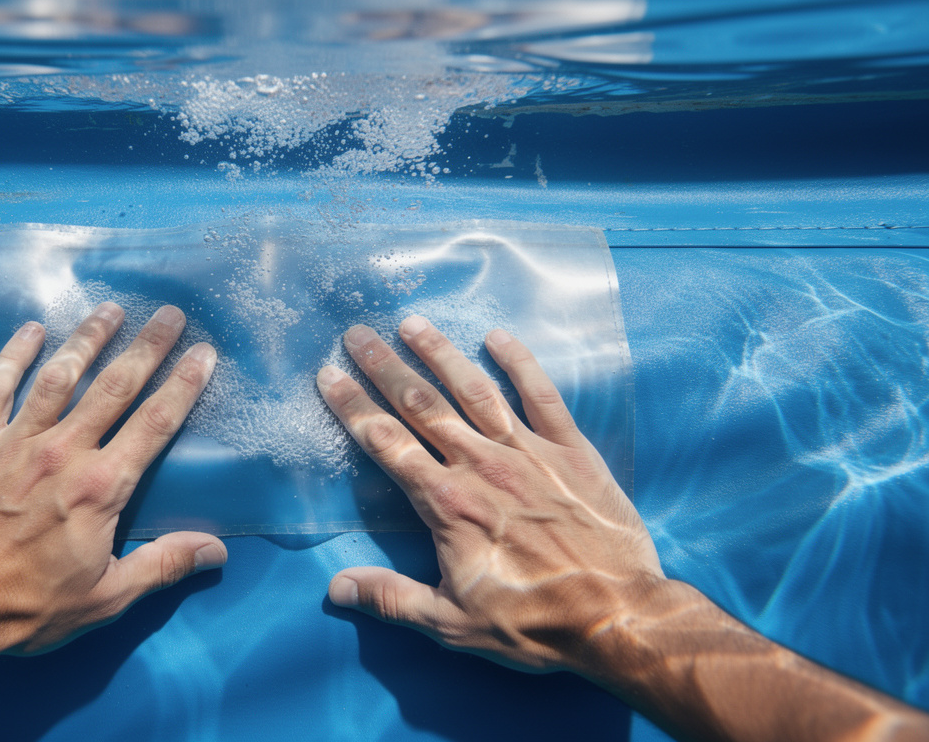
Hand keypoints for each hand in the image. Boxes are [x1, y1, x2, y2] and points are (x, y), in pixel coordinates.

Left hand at [0, 302, 227, 658]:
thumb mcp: (107, 596)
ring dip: (88, 339)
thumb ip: (163, 565)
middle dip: (147, 347)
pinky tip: (31, 330)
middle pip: (114, 387)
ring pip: (59, 376)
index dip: (184, 385)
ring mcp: (16, 442)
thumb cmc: (29, 606)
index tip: (205, 354)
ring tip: (111, 310)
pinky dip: (14, 356)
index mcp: (101, 487)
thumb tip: (217, 551)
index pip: (154, 423)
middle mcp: (63, 452)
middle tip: (170, 315)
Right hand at [318, 316, 661, 672]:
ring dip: (441, 354)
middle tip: (357, 334)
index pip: (387, 444)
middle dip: (385, 367)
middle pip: (422, 405)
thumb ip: (392, 598)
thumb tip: (336, 587)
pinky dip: (520, 363)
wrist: (618, 615)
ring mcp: (528, 452)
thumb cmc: (533, 624)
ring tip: (412, 324)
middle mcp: (482, 465)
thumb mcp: (453, 624)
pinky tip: (499, 337)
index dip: (353, 408)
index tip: (328, 376)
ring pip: (475, 390)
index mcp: (447, 504)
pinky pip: (542, 396)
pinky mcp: (572, 451)